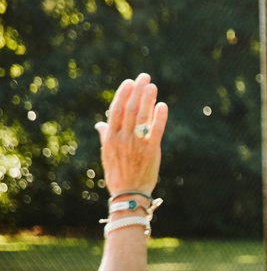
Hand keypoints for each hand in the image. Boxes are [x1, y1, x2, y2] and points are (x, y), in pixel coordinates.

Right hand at [96, 73, 168, 196]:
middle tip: (144, 77)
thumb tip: (101, 124)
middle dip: (137, 91)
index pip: (116, 111)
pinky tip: (162, 106)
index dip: (123, 95)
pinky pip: (156, 131)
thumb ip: (106, 136)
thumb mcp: (107, 154)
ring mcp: (137, 144)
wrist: (129, 193)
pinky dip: (159, 117)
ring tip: (152, 86)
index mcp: (111, 137)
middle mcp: (123, 138)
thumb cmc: (118, 173)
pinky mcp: (151, 151)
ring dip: (147, 100)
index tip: (129, 82)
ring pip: (142, 117)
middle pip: (130, 109)